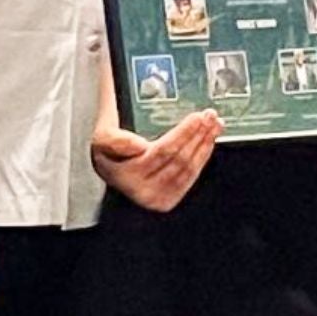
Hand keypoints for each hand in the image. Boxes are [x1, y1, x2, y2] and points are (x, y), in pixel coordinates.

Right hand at [92, 109, 221, 210]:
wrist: (109, 169)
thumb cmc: (108, 151)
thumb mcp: (102, 140)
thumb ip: (115, 140)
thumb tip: (138, 146)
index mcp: (125, 175)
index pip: (162, 151)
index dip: (184, 133)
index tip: (197, 117)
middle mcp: (141, 190)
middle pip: (179, 158)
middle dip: (198, 134)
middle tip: (210, 115)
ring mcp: (156, 198)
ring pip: (188, 168)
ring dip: (205, 144)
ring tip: (214, 125)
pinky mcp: (167, 200)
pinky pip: (190, 178)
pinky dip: (202, 158)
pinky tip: (208, 143)